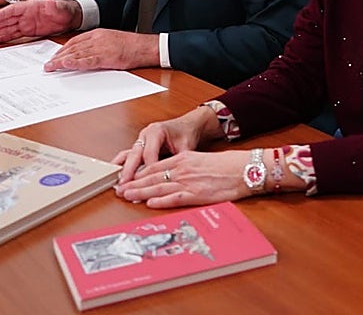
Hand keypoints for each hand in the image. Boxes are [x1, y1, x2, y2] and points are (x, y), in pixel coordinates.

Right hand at [0, 0, 80, 45]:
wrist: (70, 17)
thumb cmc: (64, 10)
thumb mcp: (60, 8)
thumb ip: (54, 6)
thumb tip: (50, 3)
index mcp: (30, 7)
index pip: (13, 10)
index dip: (2, 15)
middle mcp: (25, 15)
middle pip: (6, 19)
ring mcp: (25, 23)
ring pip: (7, 27)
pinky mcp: (28, 31)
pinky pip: (13, 34)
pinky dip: (3, 37)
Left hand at [42, 28, 157, 71]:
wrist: (146, 47)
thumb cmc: (132, 45)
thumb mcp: (112, 39)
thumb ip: (98, 44)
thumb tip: (85, 54)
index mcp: (98, 33)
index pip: (75, 41)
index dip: (63, 50)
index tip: (55, 57)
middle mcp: (97, 39)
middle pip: (72, 47)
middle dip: (58, 57)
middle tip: (47, 65)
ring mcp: (101, 48)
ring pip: (76, 54)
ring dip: (61, 61)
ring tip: (51, 68)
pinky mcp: (107, 57)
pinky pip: (87, 61)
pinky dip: (74, 63)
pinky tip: (65, 66)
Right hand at [112, 109, 212, 184]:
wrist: (187, 125)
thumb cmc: (187, 134)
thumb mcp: (186, 147)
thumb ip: (179, 161)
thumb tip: (176, 177)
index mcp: (156, 131)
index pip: (149, 153)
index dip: (148, 169)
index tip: (147, 182)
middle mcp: (146, 134)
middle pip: (135, 154)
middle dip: (129, 170)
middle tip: (124, 184)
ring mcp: (141, 140)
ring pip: (128, 155)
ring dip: (123, 169)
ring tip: (117, 183)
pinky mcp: (139, 147)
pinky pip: (128, 155)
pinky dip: (122, 165)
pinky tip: (116, 175)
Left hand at [114, 149, 254, 208]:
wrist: (243, 169)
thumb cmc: (226, 166)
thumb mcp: (201, 160)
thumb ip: (186, 167)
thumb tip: (173, 176)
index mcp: (183, 159)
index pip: (155, 166)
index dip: (139, 173)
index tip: (127, 178)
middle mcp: (182, 169)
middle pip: (152, 176)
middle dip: (134, 183)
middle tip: (119, 189)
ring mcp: (188, 181)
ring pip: (158, 187)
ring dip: (140, 192)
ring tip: (127, 196)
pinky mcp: (196, 194)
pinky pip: (174, 198)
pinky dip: (161, 200)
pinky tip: (149, 203)